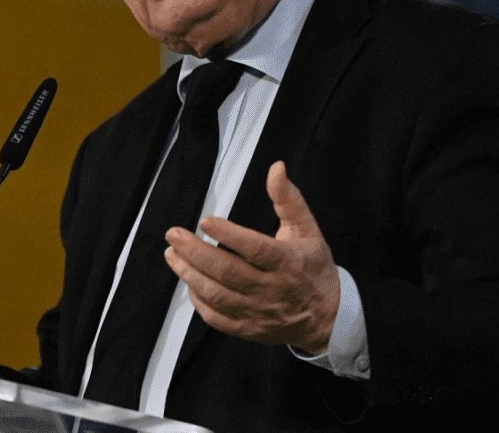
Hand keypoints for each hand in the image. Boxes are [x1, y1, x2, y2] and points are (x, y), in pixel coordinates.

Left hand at [164, 160, 340, 353]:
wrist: (326, 318)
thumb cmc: (314, 269)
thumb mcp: (307, 229)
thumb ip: (288, 198)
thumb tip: (276, 168)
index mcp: (288, 262)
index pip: (255, 249)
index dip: (229, 235)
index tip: (205, 221)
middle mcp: (272, 289)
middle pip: (228, 272)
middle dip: (195, 252)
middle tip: (174, 235)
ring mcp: (258, 311)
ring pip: (218, 295)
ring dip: (190, 274)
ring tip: (172, 255)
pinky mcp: (249, 329)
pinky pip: (217, 318)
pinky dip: (199, 301)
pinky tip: (189, 282)